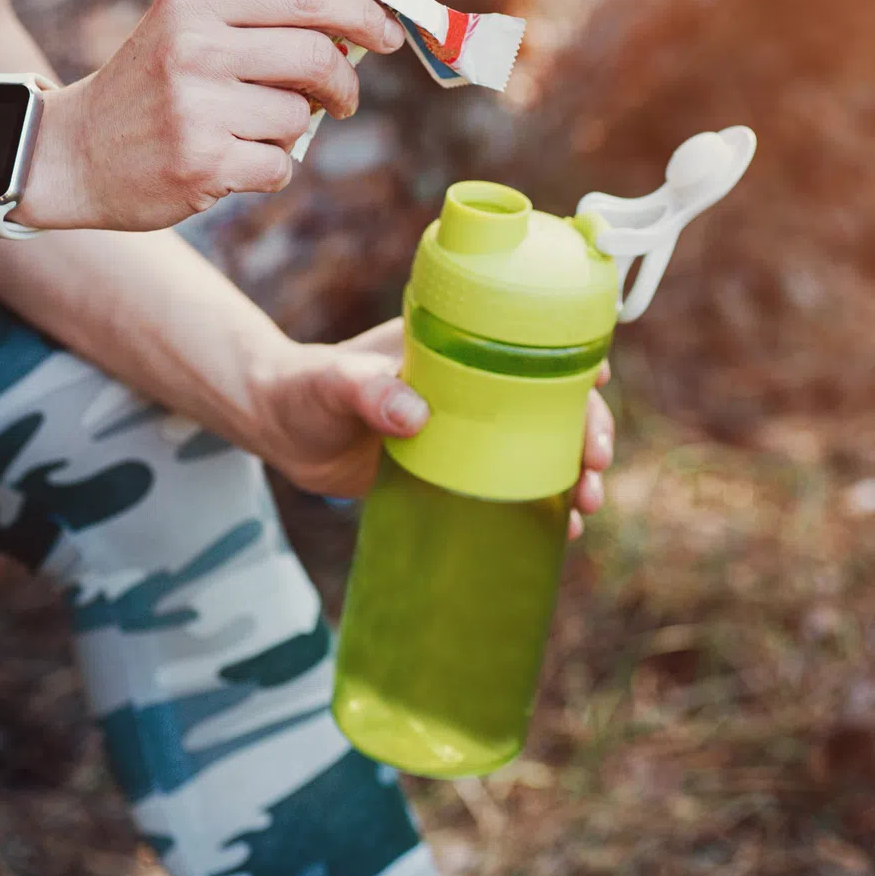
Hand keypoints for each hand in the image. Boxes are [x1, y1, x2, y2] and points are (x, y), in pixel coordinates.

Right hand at [12, 0, 404, 230]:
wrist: (71, 154)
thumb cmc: (146, 89)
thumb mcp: (184, 28)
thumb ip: (256, 16)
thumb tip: (353, 15)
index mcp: (195, 2)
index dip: (360, 12)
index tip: (386, 33)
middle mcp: (194, 48)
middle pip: (315, 56)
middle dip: (342, 82)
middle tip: (340, 99)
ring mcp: (197, 107)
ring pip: (298, 117)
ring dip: (289, 130)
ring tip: (243, 130)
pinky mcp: (202, 162)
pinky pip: (280, 164)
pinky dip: (269, 168)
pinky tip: (229, 163)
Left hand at [247, 320, 615, 537]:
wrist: (278, 430)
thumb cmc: (303, 389)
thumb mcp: (332, 384)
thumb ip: (367, 391)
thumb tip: (415, 414)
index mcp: (454, 347)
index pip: (527, 344)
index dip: (571, 359)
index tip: (596, 381)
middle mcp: (472, 386)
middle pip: (550, 401)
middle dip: (586, 429)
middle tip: (596, 466)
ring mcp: (467, 430)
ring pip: (539, 447)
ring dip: (574, 473)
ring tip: (584, 508)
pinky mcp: (453, 470)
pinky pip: (509, 485)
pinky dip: (540, 505)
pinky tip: (559, 531)